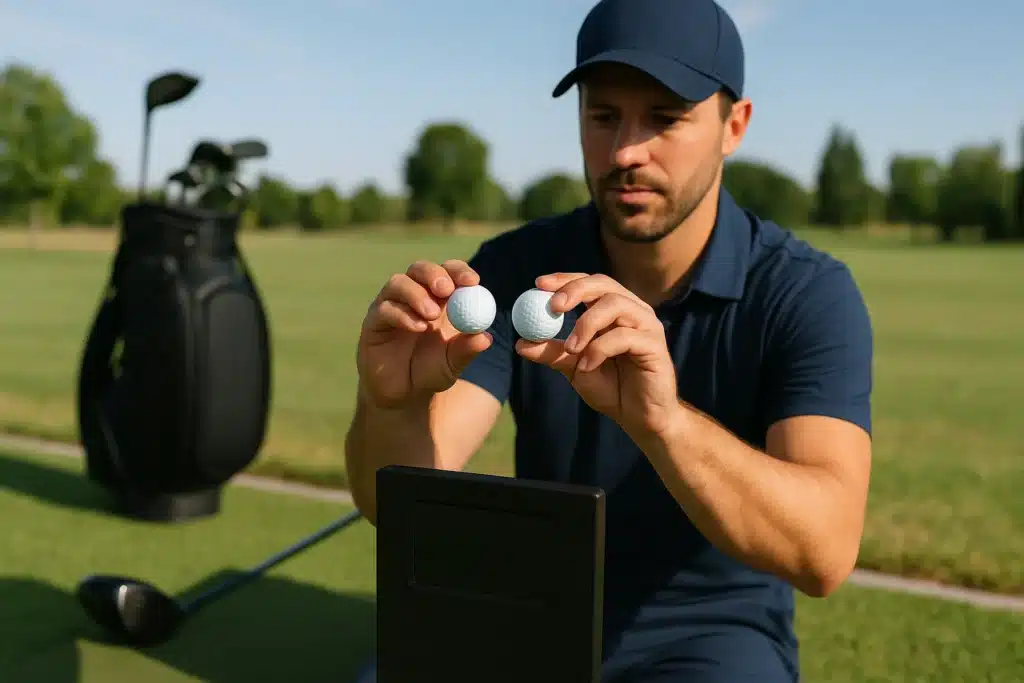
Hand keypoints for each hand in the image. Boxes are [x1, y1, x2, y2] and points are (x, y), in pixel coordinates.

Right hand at [357, 259, 491, 407]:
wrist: (403, 394)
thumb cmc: (431, 371)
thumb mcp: (453, 363)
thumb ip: (467, 350)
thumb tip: (486, 337)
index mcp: (438, 298)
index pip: (448, 272)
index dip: (460, 271)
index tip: (472, 282)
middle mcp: (413, 295)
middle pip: (420, 269)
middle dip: (434, 274)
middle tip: (447, 289)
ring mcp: (391, 305)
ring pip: (398, 283)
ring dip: (417, 294)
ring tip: (431, 315)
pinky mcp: (374, 321)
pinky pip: (385, 308)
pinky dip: (402, 314)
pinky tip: (418, 327)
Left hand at [515, 273, 680, 443]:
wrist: (639, 418)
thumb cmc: (611, 388)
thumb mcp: (573, 368)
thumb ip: (552, 353)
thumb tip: (520, 343)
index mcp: (613, 311)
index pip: (589, 283)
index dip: (565, 279)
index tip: (539, 284)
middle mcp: (632, 311)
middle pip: (604, 284)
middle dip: (575, 290)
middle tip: (553, 306)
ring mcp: (646, 326)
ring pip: (615, 305)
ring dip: (586, 324)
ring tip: (571, 349)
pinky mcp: (655, 345)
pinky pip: (624, 337)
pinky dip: (599, 349)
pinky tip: (587, 366)